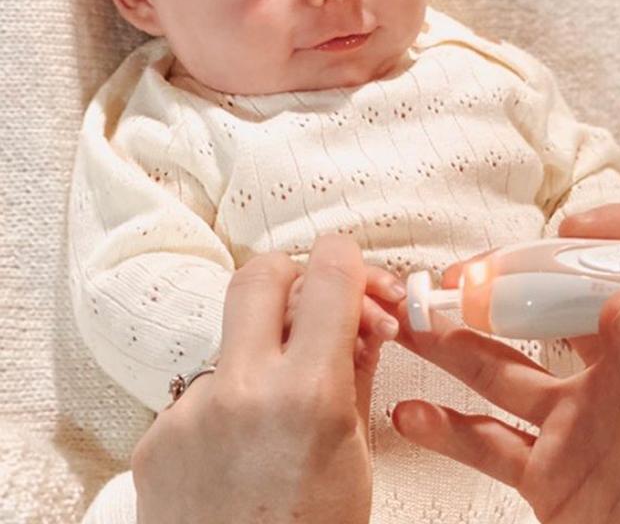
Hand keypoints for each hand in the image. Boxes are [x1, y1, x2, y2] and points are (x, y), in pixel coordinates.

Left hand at [132, 234, 386, 523]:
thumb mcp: (356, 457)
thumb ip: (357, 371)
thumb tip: (363, 317)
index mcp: (307, 396)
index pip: (328, 277)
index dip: (346, 261)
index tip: (351, 269)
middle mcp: (241, 390)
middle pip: (259, 274)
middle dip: (292, 278)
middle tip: (312, 309)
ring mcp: (190, 411)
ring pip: (230, 338)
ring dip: (260, 352)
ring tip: (277, 407)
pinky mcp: (156, 436)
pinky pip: (201, 389)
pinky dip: (228, 401)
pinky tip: (240, 446)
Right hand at [389, 204, 619, 523]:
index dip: (605, 247)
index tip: (564, 230)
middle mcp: (609, 383)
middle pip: (545, 319)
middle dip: (499, 293)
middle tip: (456, 280)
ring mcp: (570, 424)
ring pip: (501, 371)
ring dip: (455, 348)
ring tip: (415, 329)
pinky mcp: (543, 470)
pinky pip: (486, 441)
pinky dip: (446, 428)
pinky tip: (415, 415)